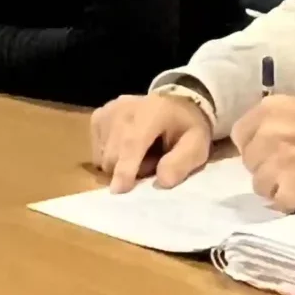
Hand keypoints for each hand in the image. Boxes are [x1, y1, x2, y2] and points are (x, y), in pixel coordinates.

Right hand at [90, 93, 213, 193]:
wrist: (175, 103)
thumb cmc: (186, 128)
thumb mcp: (197, 146)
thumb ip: (182, 162)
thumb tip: (163, 181)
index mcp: (152, 112)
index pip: (132, 142)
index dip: (125, 168)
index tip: (119, 190)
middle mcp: (124, 108)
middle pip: (114, 154)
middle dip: (129, 170)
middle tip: (152, 163)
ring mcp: (107, 111)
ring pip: (104, 156)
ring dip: (120, 164)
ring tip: (140, 153)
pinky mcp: (97, 117)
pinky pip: (98, 151)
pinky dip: (110, 156)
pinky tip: (125, 146)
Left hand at [231, 96, 294, 211]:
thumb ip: (281, 120)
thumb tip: (266, 135)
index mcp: (268, 111)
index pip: (241, 135)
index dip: (257, 146)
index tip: (272, 151)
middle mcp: (264, 136)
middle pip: (250, 162)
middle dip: (267, 166)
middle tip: (294, 168)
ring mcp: (274, 166)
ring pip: (260, 185)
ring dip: (278, 186)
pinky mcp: (288, 192)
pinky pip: (278, 202)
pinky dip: (292, 201)